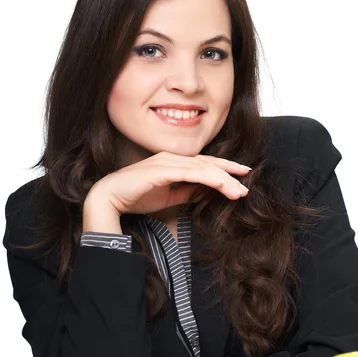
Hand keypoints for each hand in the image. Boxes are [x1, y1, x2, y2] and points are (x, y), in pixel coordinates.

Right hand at [87, 151, 250, 216]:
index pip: (204, 164)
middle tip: (247, 184)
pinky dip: (209, 179)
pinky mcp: (162, 169)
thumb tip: (206, 193)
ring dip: (224, 180)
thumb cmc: (136, 196)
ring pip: (203, 168)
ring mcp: (167, 161)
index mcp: (174, 162)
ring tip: (239, 191)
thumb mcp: (169, 196)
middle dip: (229, 173)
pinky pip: (191, 173)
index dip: (224, 168)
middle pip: (208, 164)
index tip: (241, 175)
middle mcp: (172, 158)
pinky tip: (222, 186)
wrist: (110, 198)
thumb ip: (187, 192)